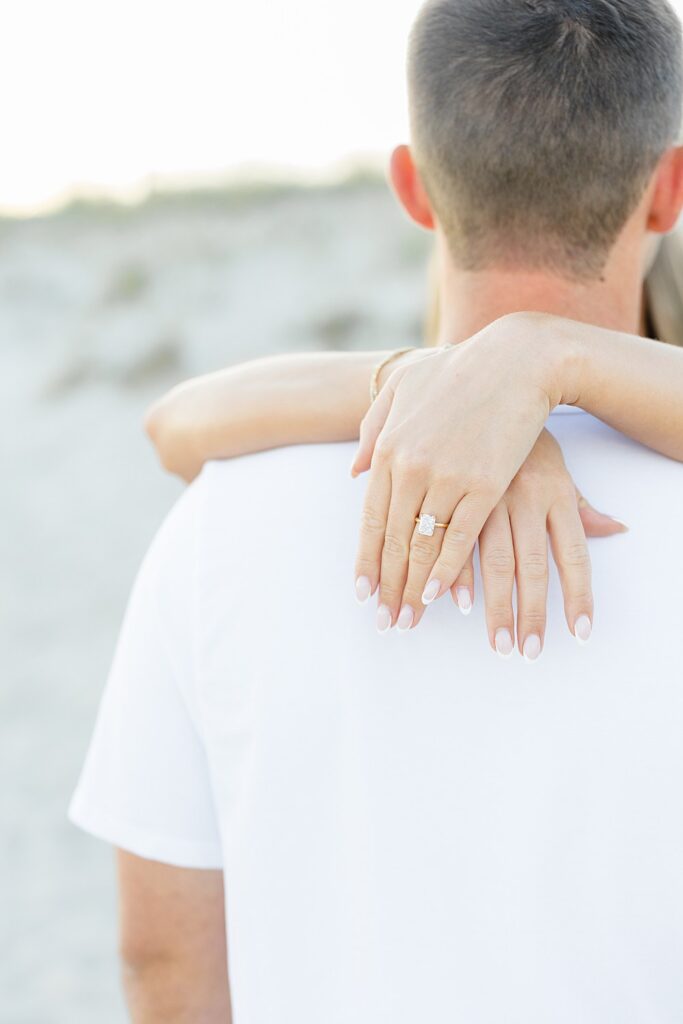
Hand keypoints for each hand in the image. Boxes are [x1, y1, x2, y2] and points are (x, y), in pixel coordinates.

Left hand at [352, 314, 571, 628]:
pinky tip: (442, 595)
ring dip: (415, 588)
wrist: (513, 359)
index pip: (371, 519)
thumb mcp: (402, 388)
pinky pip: (461, 538)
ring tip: (410, 620)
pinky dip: (450, 570)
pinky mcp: (484, 484)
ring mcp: (447, 477)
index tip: (363, 593)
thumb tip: (353, 472)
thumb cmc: (456, 370)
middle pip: (394, 540)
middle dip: (388, 586)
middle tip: (384, 622)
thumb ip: (372, 430)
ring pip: (424, 545)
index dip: (367, 560)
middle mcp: (411, 468)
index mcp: (388, 449)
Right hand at [447, 430, 625, 657]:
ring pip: (493, 561)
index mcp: (555, 493)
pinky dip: (454, 572)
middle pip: (531, 568)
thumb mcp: (559, 468)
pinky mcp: (453, 491)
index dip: (579, 597)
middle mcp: (524, 497)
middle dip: (530, 615)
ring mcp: (487, 495)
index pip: (574, 555)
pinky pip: (453, 539)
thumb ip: (582, 506)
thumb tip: (616, 530)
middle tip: (527, 652)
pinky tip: (451, 602)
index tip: (580, 635)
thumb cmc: (524, 437)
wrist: (484, 381)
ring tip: (496, 643)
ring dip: (494, 607)